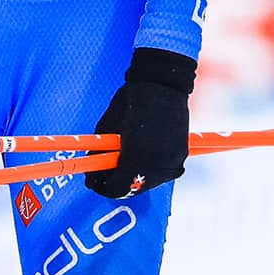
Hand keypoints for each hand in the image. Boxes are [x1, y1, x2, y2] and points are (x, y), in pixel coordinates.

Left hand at [84, 47, 195, 199]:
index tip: (96, 182)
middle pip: (134, 188)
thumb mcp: (107, 128)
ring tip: (125, 162)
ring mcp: (172, 162)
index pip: (118, 187)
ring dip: (136, 177)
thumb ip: (100, 154)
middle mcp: (157, 165)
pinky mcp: (181, 157)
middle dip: (120, 183)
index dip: (104, 187)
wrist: (161, 85)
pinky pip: (163, 173)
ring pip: (149, 183)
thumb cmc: (130, 102)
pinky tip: (143, 156)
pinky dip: (151, 169)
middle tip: (108, 172)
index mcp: (135, 156)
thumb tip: (92, 174)